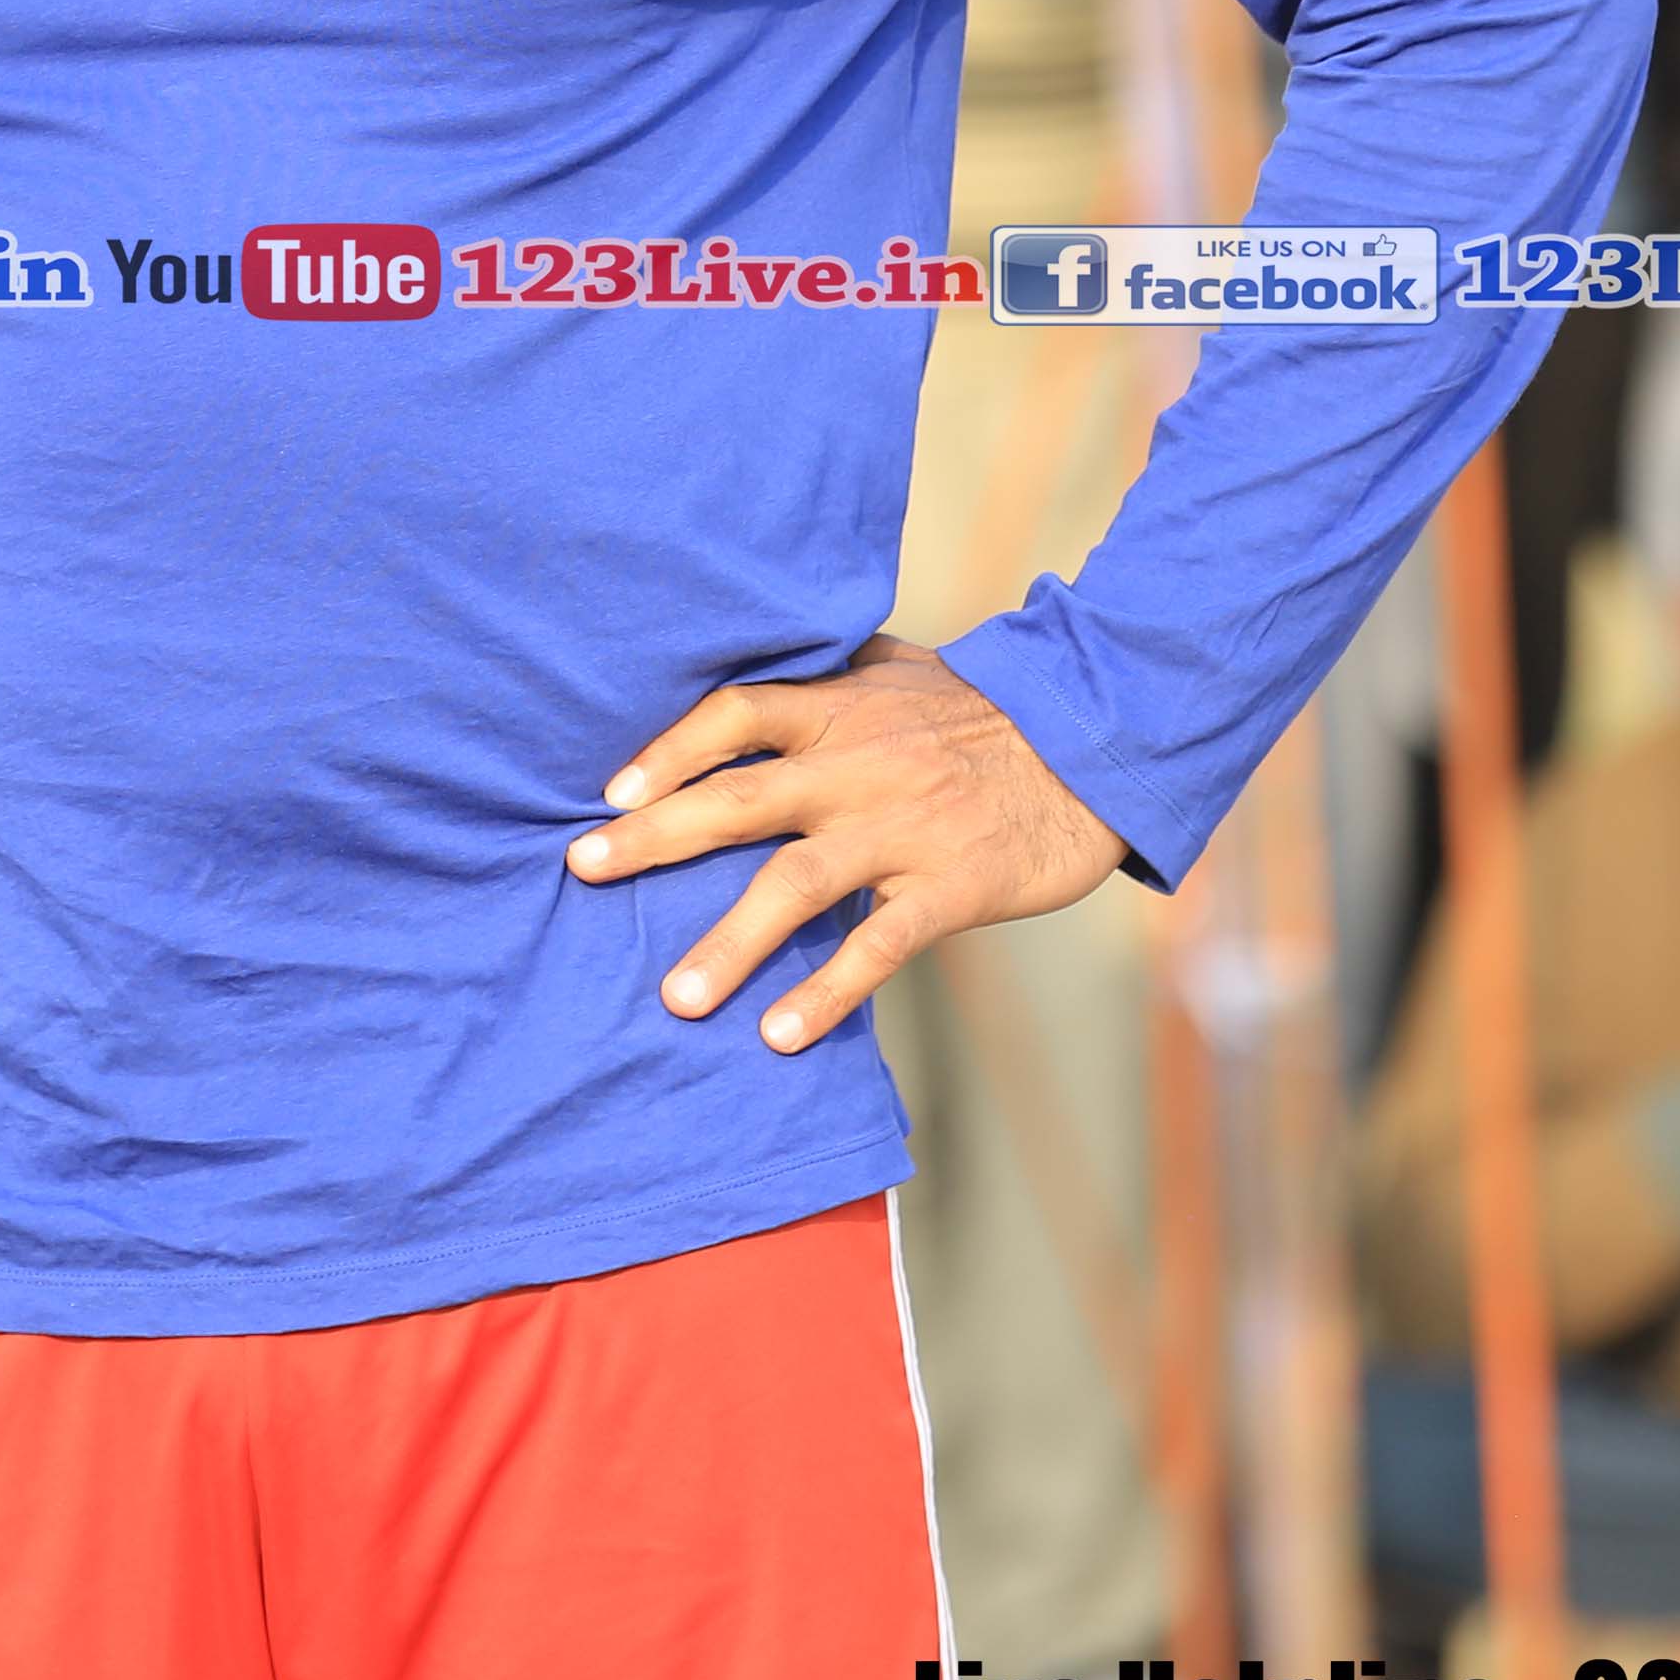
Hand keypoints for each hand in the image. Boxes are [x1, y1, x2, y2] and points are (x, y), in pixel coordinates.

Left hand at [570, 640, 1123, 1050]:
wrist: (1096, 747)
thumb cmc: (985, 710)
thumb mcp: (904, 668)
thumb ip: (832, 665)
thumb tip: (764, 644)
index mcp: (840, 707)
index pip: (734, 715)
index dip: (668, 750)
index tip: (610, 793)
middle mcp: (859, 766)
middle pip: (740, 800)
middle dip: (655, 839)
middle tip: (583, 871)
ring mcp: (903, 830)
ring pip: (798, 886)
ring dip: (731, 944)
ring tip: (675, 1000)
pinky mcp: (950, 888)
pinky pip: (880, 947)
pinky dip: (828, 994)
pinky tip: (780, 1036)